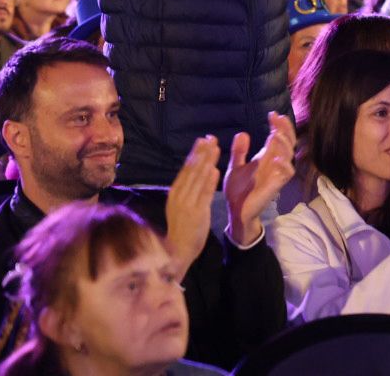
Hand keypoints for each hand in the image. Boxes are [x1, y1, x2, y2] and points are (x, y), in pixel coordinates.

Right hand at [165, 136, 221, 274]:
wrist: (178, 251)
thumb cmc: (182, 227)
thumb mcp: (182, 205)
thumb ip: (190, 189)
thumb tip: (201, 170)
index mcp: (175, 193)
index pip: (186, 169)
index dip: (195, 154)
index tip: (203, 140)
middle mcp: (179, 196)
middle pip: (192, 171)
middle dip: (202, 153)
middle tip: (210, 137)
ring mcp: (187, 204)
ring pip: (198, 179)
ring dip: (206, 162)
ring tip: (215, 147)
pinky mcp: (197, 213)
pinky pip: (204, 194)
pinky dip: (209, 182)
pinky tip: (215, 169)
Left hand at [224, 113, 295, 247]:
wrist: (235, 210)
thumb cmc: (238, 190)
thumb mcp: (235, 167)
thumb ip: (239, 152)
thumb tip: (243, 133)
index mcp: (266, 157)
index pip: (278, 137)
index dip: (278, 125)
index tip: (272, 114)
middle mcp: (274, 163)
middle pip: (288, 142)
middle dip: (285, 129)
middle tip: (278, 119)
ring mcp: (276, 173)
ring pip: (289, 155)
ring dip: (284, 143)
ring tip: (275, 134)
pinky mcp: (276, 185)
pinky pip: (287, 173)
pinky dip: (284, 165)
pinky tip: (276, 158)